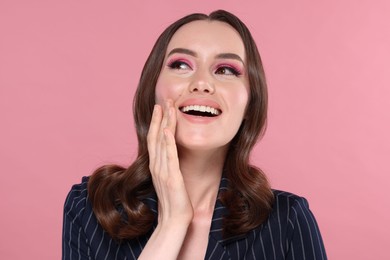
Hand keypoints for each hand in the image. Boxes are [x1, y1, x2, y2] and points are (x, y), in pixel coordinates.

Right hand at [147, 100, 192, 225]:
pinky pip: (169, 156)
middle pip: (155, 136)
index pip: (154, 139)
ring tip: (167, 107)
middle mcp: (156, 165)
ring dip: (164, 123)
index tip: (160, 108)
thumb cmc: (174, 200)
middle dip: (159, 117)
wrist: (174, 219)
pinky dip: (167, 142)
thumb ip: (168, 166)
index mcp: (156, 165)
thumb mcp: (169, 179)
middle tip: (163, 100)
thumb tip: (172, 155)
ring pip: (162, 141)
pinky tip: (167, 129)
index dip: (156, 122)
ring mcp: (162, 170)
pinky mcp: (171, 176)